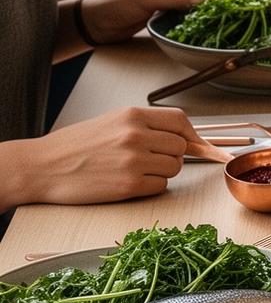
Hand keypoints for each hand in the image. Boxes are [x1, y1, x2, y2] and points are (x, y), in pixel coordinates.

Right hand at [14, 107, 205, 204]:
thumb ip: (145, 125)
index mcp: (132, 115)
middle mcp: (136, 135)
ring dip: (162, 172)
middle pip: (180, 147)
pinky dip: (151, 187)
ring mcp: (134, 161)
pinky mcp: (129, 186)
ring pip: (174, 168)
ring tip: (137, 170)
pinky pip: (160, 186)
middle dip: (172, 155)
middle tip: (152, 160)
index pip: (180, 121)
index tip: (195, 144)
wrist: (44, 167)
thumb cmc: (75, 145)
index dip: (191, 134)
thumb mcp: (111, 121)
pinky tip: (130, 183)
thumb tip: (181, 136)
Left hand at [82, 0, 212, 44]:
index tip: (223, 9)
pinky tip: (197, 30)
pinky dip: (191, 21)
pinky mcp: (166, 12)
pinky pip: (184, 15)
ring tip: (212, 27)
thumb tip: (200, 1)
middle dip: (209, 6)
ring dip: (201, 15)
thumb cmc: (119, 4)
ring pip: (194, 5)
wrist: (99, 20)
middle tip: (219, 21)